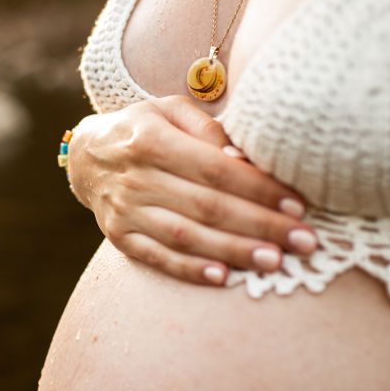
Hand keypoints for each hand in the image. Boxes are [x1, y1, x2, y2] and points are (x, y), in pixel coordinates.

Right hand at [67, 95, 317, 284]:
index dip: (258, 189)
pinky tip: (222, 278)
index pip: (215, 170)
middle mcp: (136, 177)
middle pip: (206, 206)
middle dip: (260, 226)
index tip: (298, 205)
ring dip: (232, 251)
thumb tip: (245, 161)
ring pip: (185, 236)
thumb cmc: (143, 129)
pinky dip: (189, 269)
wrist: (86, 156)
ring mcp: (125, 211)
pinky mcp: (119, 237)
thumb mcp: (170, 111)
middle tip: (303, 242)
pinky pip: (157, 258)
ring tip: (274, 262)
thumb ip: (209, 131)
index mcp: (151, 140)